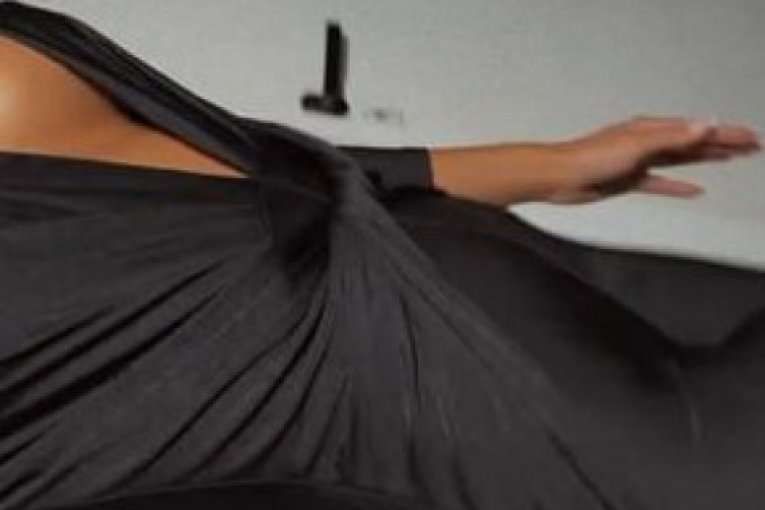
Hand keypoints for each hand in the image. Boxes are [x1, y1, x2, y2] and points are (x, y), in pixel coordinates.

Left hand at [543, 116, 761, 204]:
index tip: (750, 138)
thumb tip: (705, 124)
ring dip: (706, 160)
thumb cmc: (588, 158)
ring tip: (730, 158)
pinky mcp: (628, 181)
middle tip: (750, 146)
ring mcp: (638, 162)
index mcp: (650, 128)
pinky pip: (660, 183)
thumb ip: (673, 137)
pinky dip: (678, 186)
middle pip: (693, 142)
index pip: (697, 129)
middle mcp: (645, 142)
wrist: (559, 177)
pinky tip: (694, 190)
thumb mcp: (637, 144)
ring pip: (680, 161)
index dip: (726, 134)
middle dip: (722, 143)